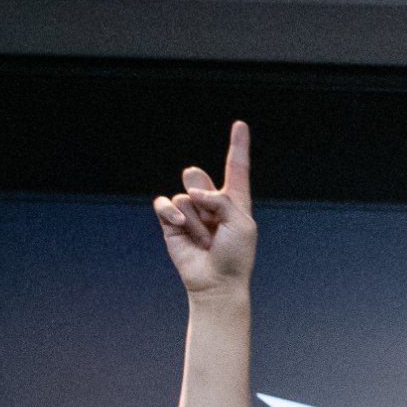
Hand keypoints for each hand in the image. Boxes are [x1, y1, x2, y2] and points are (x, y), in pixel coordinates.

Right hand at [153, 121, 254, 296]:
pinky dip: (171, 213)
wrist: (216, 282)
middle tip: (212, 221)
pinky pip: (165, 203)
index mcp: (235, 201)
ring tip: (204, 238)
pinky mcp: (172, 222)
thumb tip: (192, 191)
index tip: (240, 124)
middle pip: (199, 178)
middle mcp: (211, 203)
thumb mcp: (241, 223)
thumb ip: (221, 199)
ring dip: (195, 218)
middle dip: (202, 193)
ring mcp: (191, 212)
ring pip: (184, 195)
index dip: (238, 146)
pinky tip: (180, 226)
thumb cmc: (236, 255)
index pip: (236, 168)